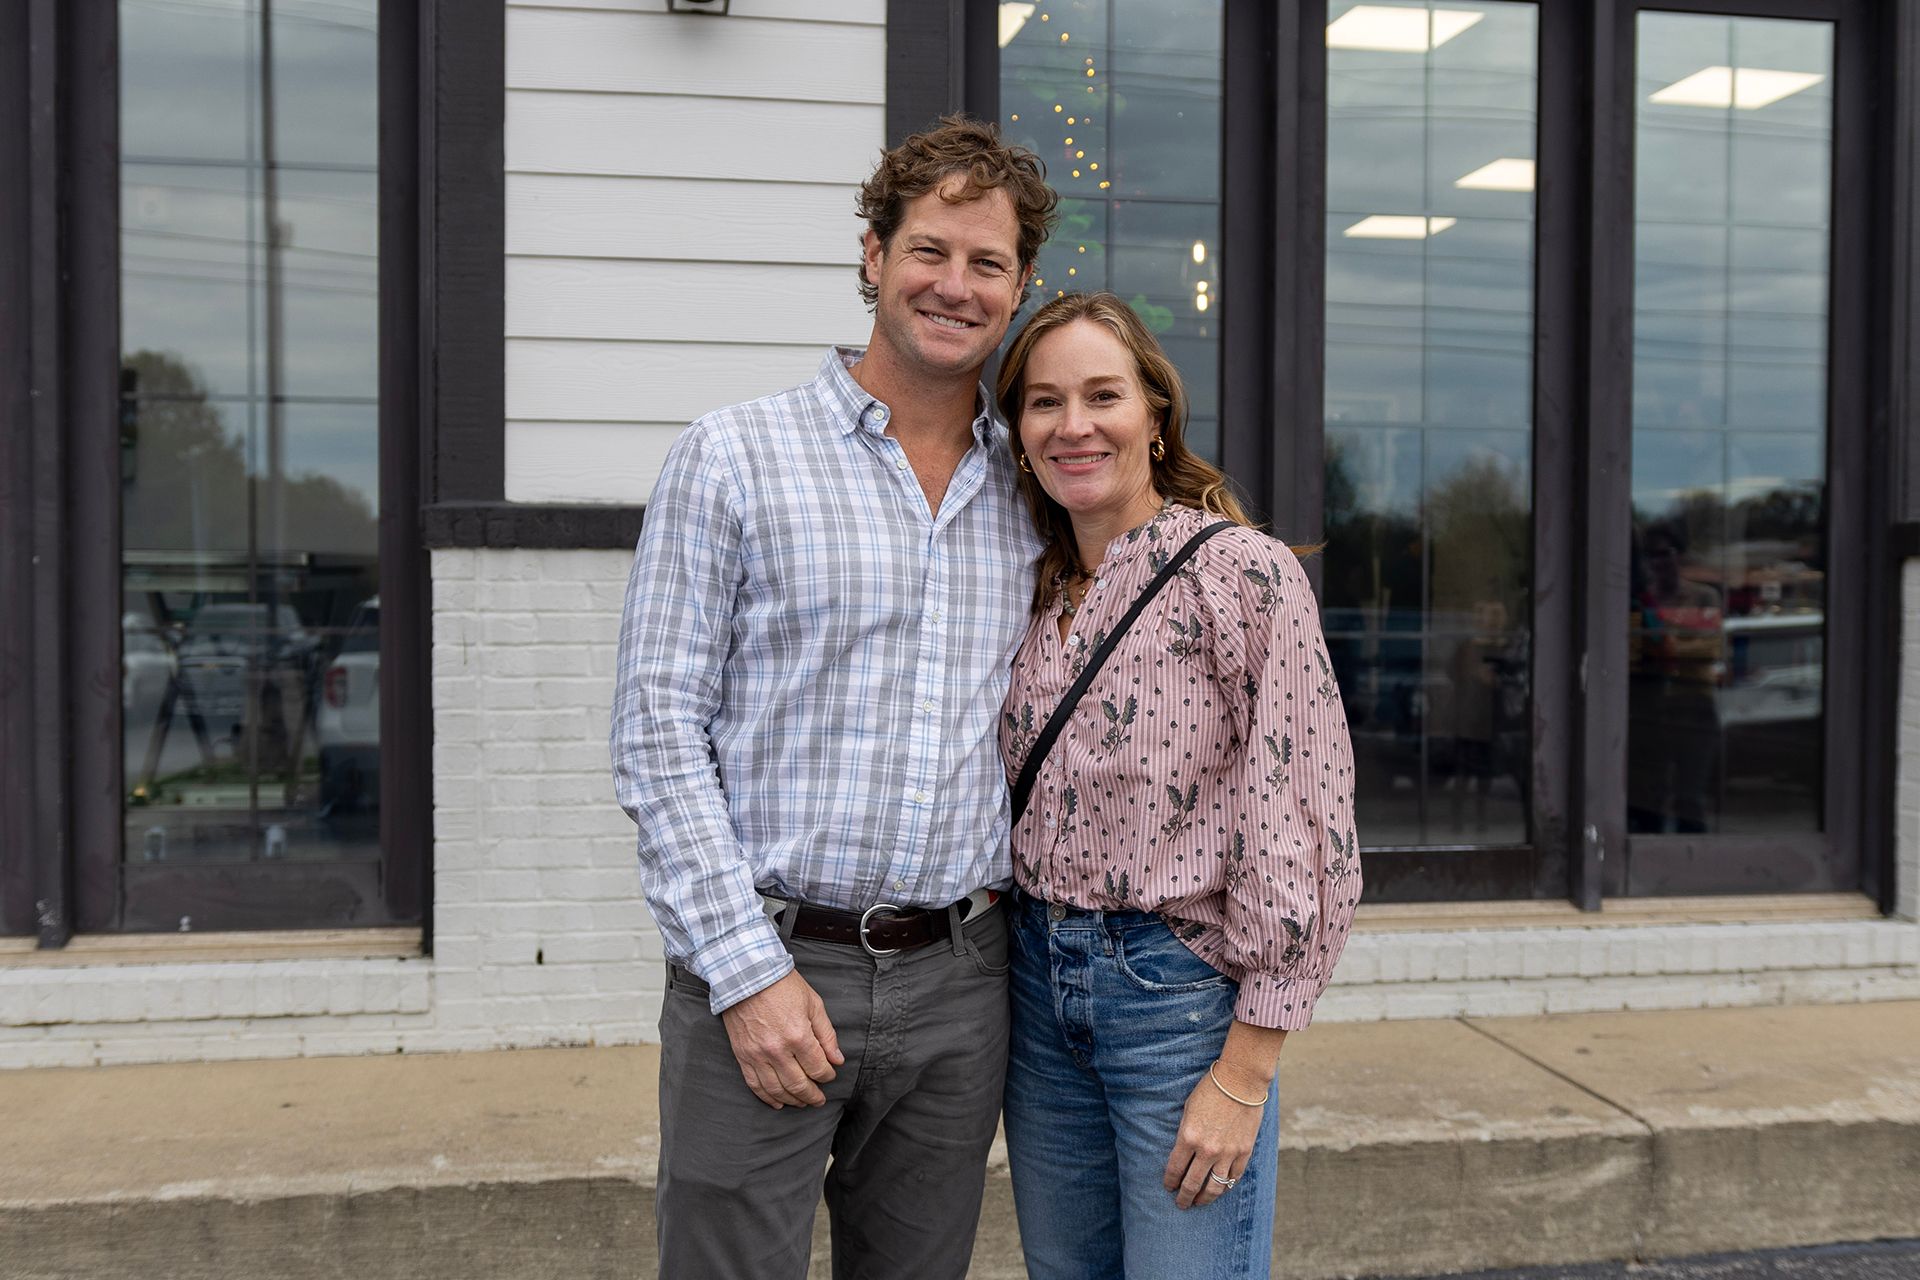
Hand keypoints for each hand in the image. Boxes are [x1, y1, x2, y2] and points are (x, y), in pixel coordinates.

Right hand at [719, 970, 844, 1108]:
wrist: (746, 975)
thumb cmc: (782, 986)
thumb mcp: (813, 1004)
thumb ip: (827, 1034)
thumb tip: (837, 1059)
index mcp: (798, 1035)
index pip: (818, 1068)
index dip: (827, 1075)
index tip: (829, 1075)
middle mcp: (778, 1050)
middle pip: (799, 1084)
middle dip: (812, 1095)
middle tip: (819, 1100)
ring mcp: (758, 1055)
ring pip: (777, 1090)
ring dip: (792, 1100)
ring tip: (801, 1103)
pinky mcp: (743, 1055)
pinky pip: (755, 1084)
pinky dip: (767, 1097)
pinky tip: (777, 1102)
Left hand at [1162, 1062, 1267, 1209]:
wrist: (1240, 1081)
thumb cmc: (1210, 1090)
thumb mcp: (1188, 1110)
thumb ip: (1185, 1133)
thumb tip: (1182, 1152)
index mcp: (1188, 1137)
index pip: (1175, 1169)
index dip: (1170, 1182)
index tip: (1168, 1188)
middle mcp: (1207, 1150)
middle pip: (1192, 1184)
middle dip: (1184, 1197)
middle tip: (1180, 1204)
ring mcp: (1227, 1153)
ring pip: (1214, 1187)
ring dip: (1204, 1199)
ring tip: (1199, 1203)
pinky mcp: (1244, 1152)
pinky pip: (1234, 1177)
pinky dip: (1226, 1186)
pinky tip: (1220, 1189)